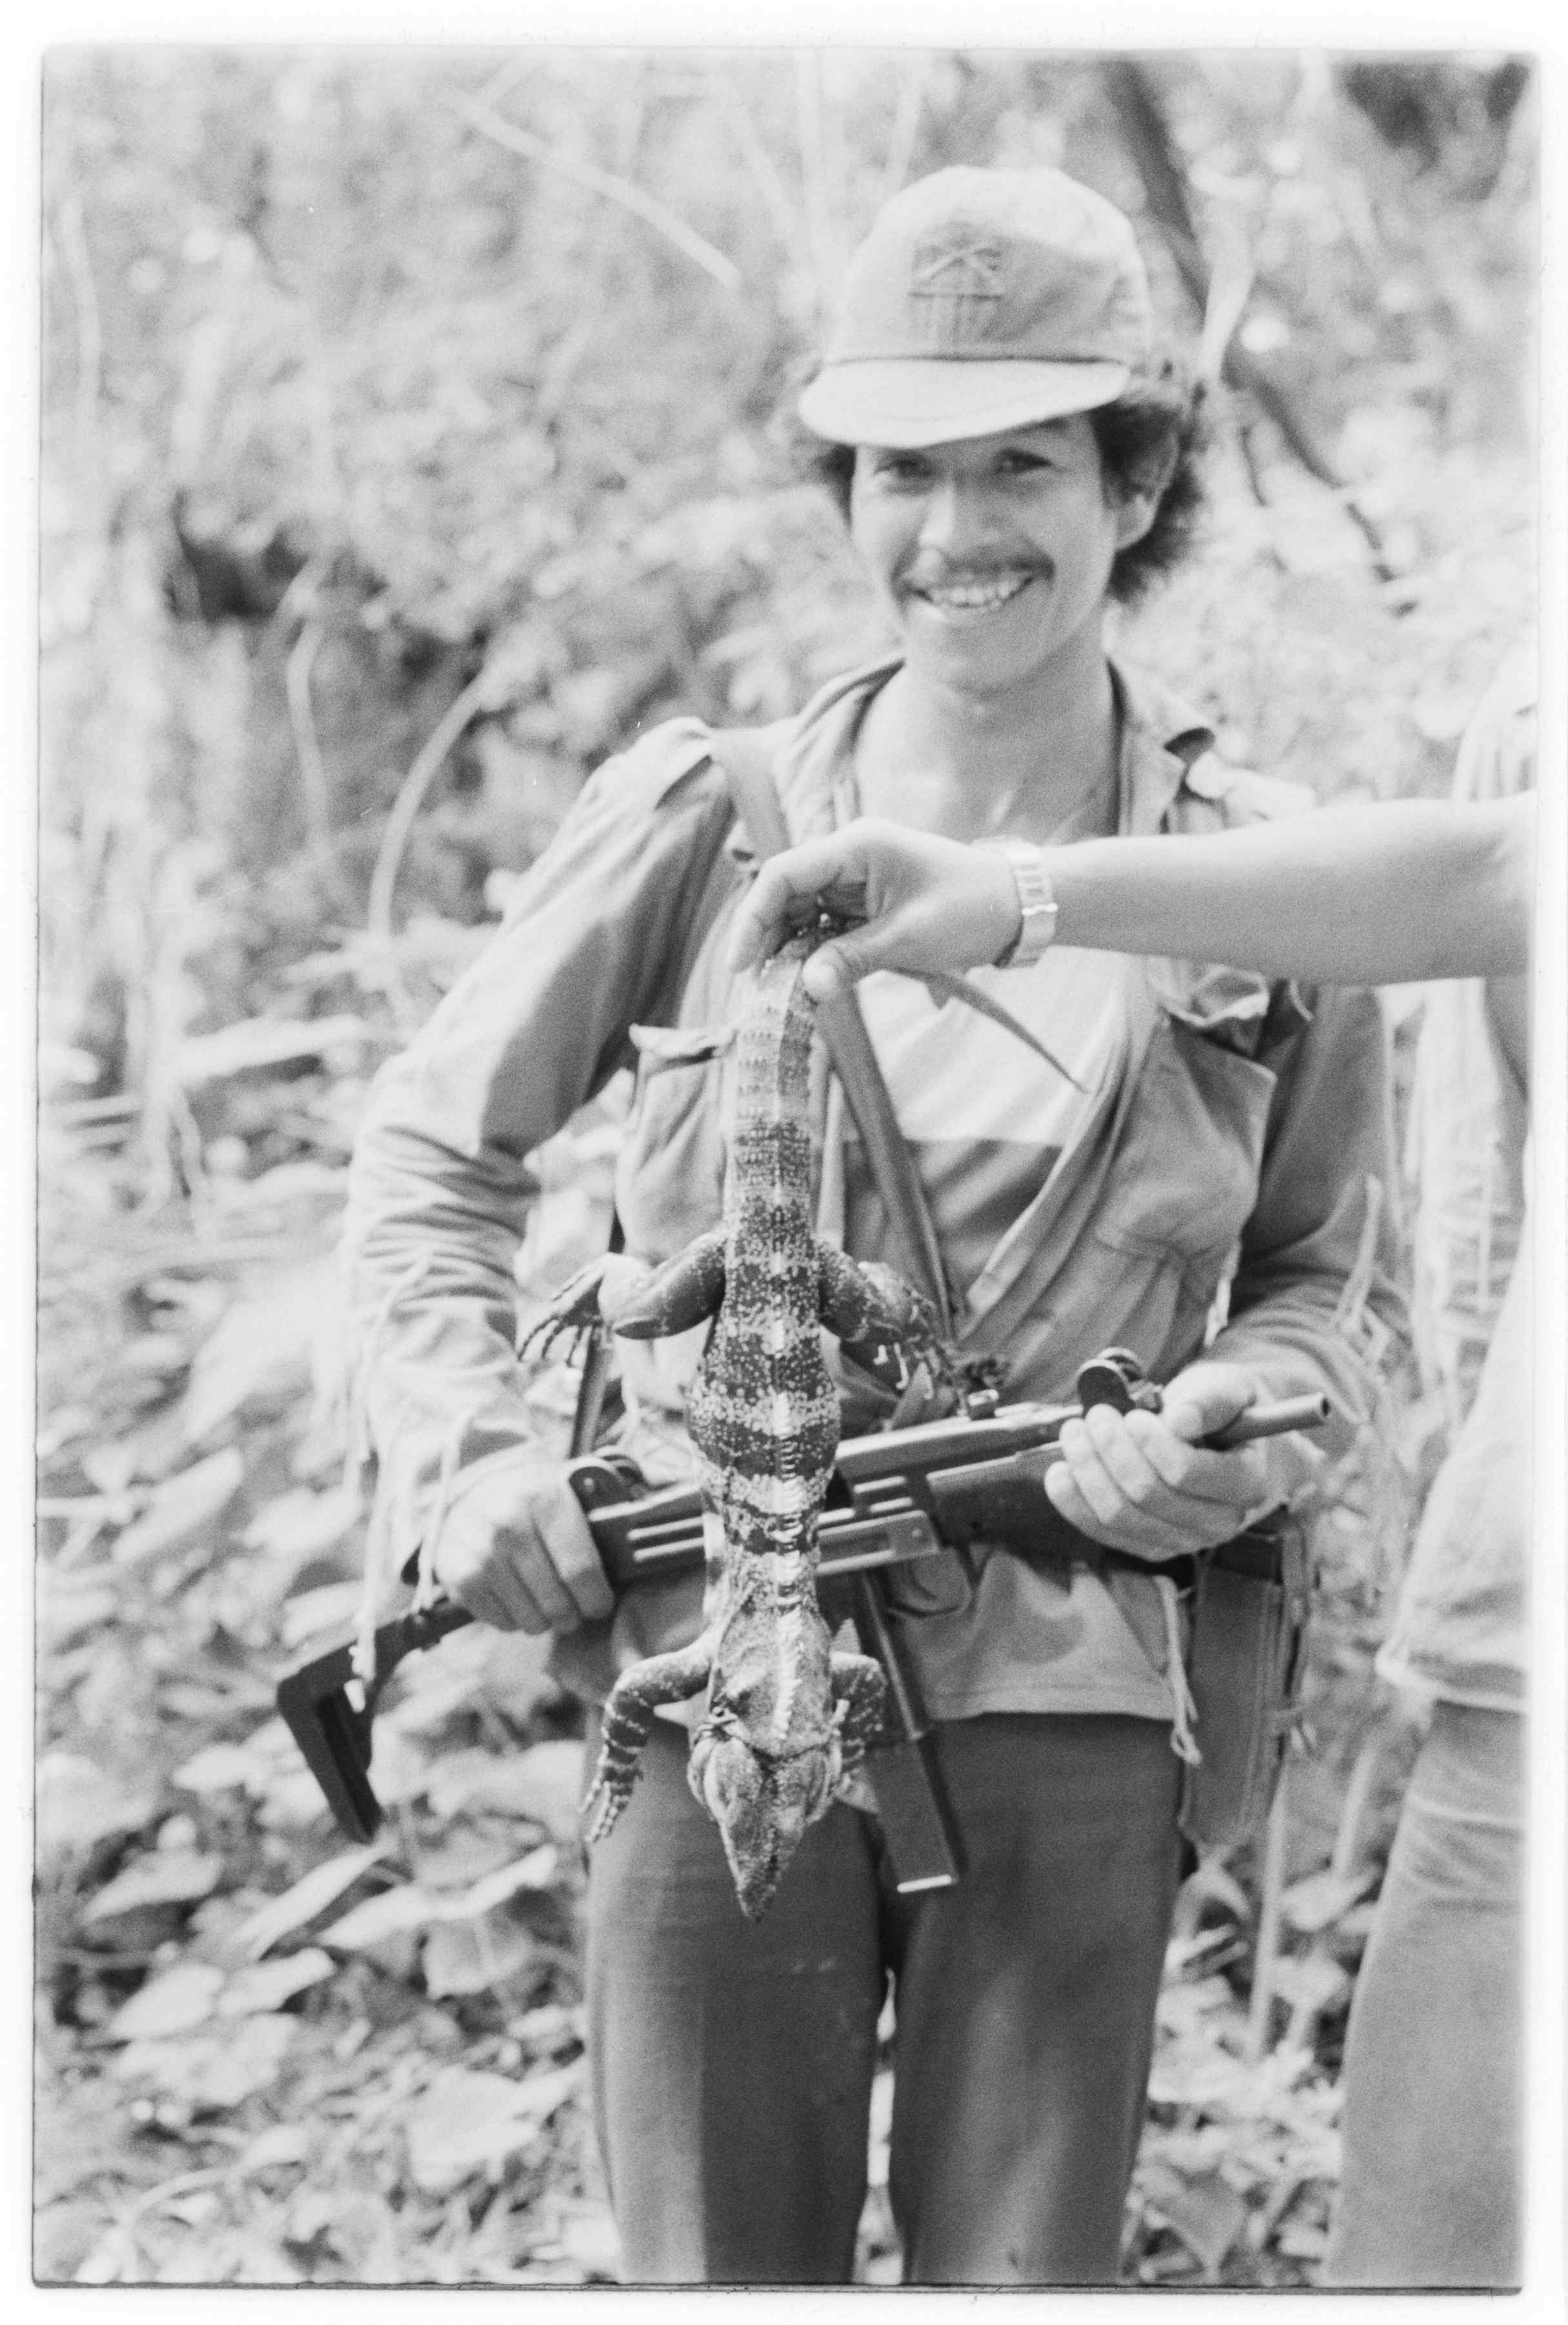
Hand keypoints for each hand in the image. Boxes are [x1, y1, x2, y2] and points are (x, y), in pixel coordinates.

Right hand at [433, 1451, 613, 1633]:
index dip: (597, 1598)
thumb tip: (640, 1528)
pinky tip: (516, 1595)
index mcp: (546, 1499)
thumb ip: (603, 1507)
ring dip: (545, 1619)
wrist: (468, 1496)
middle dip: (573, 1614)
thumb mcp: (567, 1489)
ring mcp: (482, 1554)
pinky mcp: (461, 1579)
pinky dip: (515, 1618)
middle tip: (574, 1607)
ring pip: (532, 1620)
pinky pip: (504, 1623)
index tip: (600, 1604)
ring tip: (545, 1599)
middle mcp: (510, 1525)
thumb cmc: (533, 1500)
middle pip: (558, 1603)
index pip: (582, 1570)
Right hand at [726, 818, 1021, 999]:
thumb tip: (804, 989)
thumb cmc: (970, 909)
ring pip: (800, 912)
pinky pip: (823, 926)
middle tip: (758, 988)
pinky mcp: (863, 903)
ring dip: (788, 950)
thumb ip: (852, 960)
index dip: (753, 918)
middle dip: (766, 939)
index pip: (783, 874)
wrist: (1016, 906)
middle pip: (784, 894)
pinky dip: (812, 953)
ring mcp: (854, 880)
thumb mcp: (909, 938)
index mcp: (857, 847)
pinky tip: (808, 982)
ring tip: (781, 991)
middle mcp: (848, 857)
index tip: (741, 965)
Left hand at [1043, 1362, 1272, 1561]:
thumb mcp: (1228, 1388)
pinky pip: (1103, 1532)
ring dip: (1087, 1471)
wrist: (1222, 1436)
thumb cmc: (1223, 1409)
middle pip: (1147, 1496)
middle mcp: (1220, 1522)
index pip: (1187, 1473)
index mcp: (1247, 1482)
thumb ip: (1210, 1400)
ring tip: (1075, 1433)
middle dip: (1111, 1450)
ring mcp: (1184, 1540)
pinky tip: (1061, 1471)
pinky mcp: (1151, 1545)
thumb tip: (1180, 1420)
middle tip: (1097, 1415)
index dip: (1150, 1442)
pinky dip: (1074, 1501)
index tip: (1133, 1416)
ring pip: (1120, 1516)